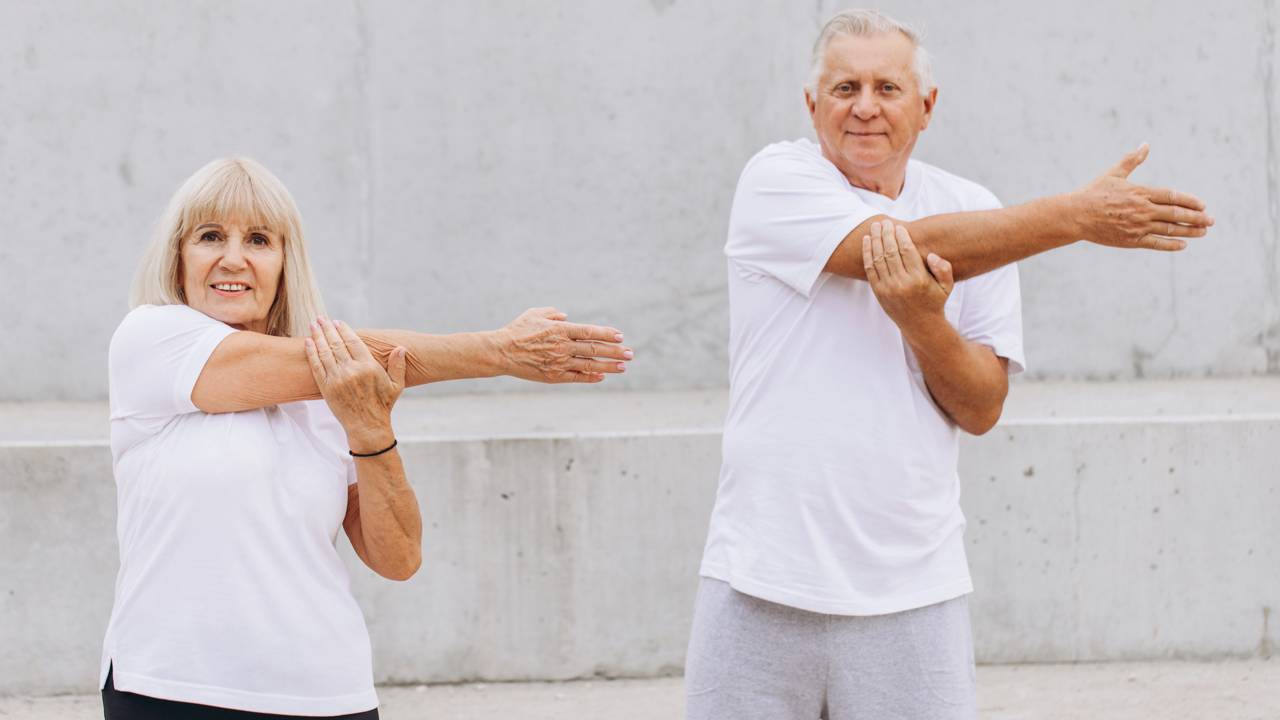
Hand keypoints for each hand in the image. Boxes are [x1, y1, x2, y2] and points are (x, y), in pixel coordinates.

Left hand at [304, 316, 405, 452]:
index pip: (353, 341)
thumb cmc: (383, 405)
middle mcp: (351, 371)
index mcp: (368, 367)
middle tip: (321, 317)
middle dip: (327, 328)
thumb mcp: (396, 385)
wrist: (367, 426)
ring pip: (324, 352)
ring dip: (317, 336)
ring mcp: (337, 379)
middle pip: (336, 343)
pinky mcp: (327, 388)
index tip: (337, 321)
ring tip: (313, 324)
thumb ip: (398, 366)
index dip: (344, 329)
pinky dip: (311, 353)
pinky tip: (308, 342)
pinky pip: (317, 366)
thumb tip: (401, 349)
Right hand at [495, 307, 631, 383]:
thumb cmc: (517, 330)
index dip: (607, 334)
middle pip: (595, 350)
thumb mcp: (535, 314)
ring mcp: (559, 362)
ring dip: (609, 366)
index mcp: (560, 329)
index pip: (589, 332)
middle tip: (630, 354)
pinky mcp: (553, 376)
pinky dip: (590, 377)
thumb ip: (552, 313)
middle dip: (615, 352)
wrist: (500, 352)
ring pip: (589, 365)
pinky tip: (602, 377)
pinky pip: (576, 377)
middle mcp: (562, 346)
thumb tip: (566, 316)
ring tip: (623, 367)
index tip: (620, 336)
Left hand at [863, 220, 953, 332]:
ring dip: (875, 240)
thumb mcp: (947, 286)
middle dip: (886, 234)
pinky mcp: (878, 292)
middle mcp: (902, 283)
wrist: (920, 325)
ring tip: (875, 227)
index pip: (907, 251)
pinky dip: (867, 253)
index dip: (901, 236)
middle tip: (884, 222)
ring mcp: (888, 288)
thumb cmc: (934, 301)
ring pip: (878, 258)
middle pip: (890, 252)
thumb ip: (944, 268)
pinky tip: (867, 241)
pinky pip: (870, 269)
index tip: (899, 226)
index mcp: (919, 279)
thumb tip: (930, 254)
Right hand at [1074, 143, 1212, 250]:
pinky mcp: (1131, 240)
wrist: (1075, 215)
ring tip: (1203, 232)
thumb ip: (1132, 160)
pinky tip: (1183, 244)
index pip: (1173, 196)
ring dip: (1189, 231)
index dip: (1190, 201)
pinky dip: (1171, 244)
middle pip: (1176, 214)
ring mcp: (1137, 226)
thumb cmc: (1094, 193)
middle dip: (1196, 217)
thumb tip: (1145, 144)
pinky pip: (1156, 244)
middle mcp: (1142, 210)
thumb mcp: (1114, 174)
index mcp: (1140, 192)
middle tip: (1211, 220)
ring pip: (1170, 229)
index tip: (1202, 205)